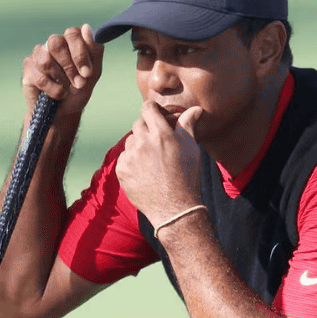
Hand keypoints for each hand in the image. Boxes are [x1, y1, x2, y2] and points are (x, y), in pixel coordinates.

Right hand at [22, 24, 103, 121]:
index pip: (72, 33)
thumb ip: (95, 51)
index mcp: (70, 41)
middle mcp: (52, 44)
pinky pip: (39, 76)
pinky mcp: (28, 69)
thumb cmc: (78, 89)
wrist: (64, 112)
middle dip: (70, 66)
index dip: (80, 53)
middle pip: (56, 42)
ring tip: (68, 89)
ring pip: (46, 59)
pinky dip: (53, 89)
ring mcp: (38, 55)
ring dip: (61, 78)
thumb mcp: (93, 73)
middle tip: (79, 83)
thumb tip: (87, 27)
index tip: (87, 73)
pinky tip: (59, 95)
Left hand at [116, 102, 205, 227]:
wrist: (174, 208)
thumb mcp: (191, 149)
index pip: (147, 109)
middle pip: (137, 124)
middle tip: (157, 143)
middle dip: (146, 129)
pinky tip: (144, 172)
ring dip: (139, 146)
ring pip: (130, 141)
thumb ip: (187, 125)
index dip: (151, 110)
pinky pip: (124, 158)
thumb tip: (195, 109)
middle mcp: (143, 143)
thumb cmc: (187, 177)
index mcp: (161, 135)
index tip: (154, 115)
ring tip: (152, 161)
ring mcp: (130, 157)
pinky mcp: (121, 170)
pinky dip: (132, 162)